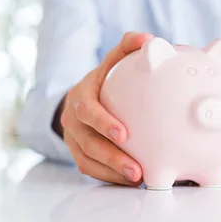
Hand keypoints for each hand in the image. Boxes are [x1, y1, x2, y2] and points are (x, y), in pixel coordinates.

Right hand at [57, 32, 152, 185]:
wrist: (83, 99)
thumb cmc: (105, 80)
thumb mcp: (112, 61)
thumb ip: (129, 47)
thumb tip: (148, 39)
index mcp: (80, 95)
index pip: (87, 110)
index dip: (102, 122)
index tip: (124, 133)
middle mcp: (72, 120)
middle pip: (87, 143)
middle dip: (111, 157)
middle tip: (137, 169)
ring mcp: (73, 140)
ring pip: (87, 160)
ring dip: (112, 172)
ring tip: (138, 179)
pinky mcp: (78, 154)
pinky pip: (90, 170)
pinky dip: (109, 177)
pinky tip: (131, 182)